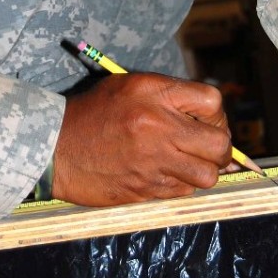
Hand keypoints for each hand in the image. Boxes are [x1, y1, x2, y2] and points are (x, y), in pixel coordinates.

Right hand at [51, 72, 231, 205]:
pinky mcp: (145, 189)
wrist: (56, 147)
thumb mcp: (130, 86)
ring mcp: (153, 162)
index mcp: (154, 94)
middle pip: (219, 143)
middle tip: (208, 146)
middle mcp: (158, 128)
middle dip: (221, 146)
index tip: (206, 120)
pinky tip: (166, 173)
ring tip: (189, 162)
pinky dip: (182, 184)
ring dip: (204, 169)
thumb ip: (168, 94)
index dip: (216, 114)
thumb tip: (207, 115)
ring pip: (207, 175)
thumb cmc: (94, 111)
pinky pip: (183, 191)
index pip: (212, 102)